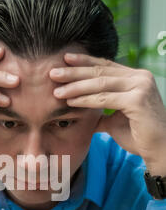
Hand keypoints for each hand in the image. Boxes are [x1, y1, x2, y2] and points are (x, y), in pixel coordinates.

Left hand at [49, 52, 165, 175]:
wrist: (159, 150)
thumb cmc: (139, 136)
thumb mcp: (116, 119)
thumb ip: (102, 112)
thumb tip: (86, 113)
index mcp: (136, 78)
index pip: (106, 65)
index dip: (84, 62)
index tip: (65, 59)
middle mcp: (140, 77)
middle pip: (100, 70)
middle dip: (74, 71)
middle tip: (53, 71)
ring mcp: (140, 87)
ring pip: (100, 83)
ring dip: (75, 86)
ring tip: (56, 90)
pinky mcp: (137, 100)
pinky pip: (104, 99)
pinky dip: (85, 100)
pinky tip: (70, 101)